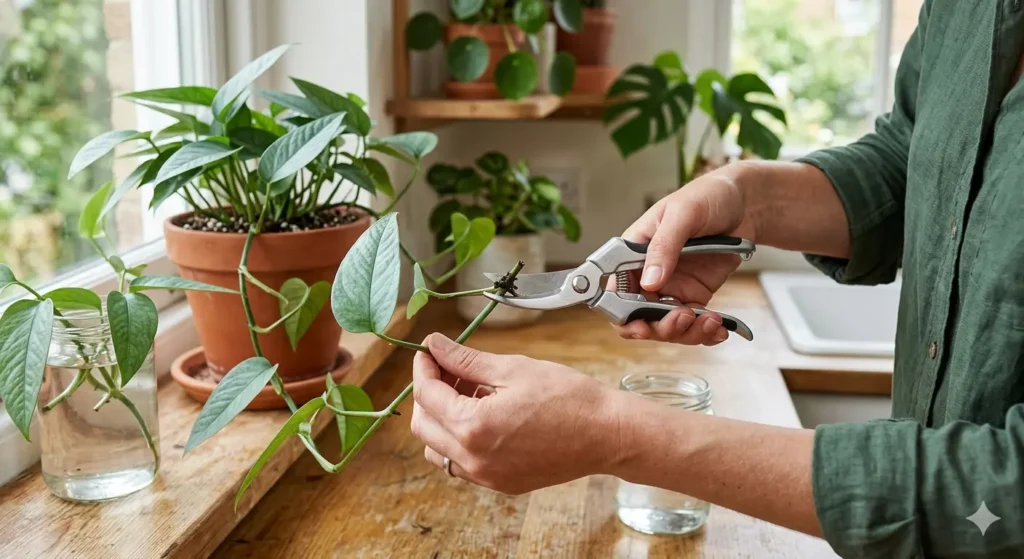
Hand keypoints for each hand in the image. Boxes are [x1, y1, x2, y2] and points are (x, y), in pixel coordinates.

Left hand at [410, 334, 621, 494]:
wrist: (606, 434)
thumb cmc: (567, 397)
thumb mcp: (513, 368)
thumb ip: (466, 359)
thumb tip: (434, 346)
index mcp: (473, 427)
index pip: (426, 395)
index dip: (423, 368)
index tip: (429, 351)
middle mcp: (473, 460)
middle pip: (424, 426)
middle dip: (428, 393)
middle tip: (447, 368)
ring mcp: (486, 477)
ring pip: (437, 450)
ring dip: (441, 419)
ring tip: (467, 392)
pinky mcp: (500, 484)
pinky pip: (461, 464)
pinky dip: (459, 439)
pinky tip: (482, 415)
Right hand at [616, 164, 757, 345]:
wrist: (746, 203)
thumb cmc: (708, 196)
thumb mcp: (683, 214)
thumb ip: (664, 246)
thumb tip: (649, 281)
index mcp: (635, 251)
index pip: (615, 289)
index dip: (622, 312)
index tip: (639, 324)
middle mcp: (649, 273)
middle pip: (638, 315)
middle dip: (659, 326)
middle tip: (682, 319)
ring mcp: (672, 286)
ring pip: (666, 325)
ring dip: (686, 332)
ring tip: (709, 321)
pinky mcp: (694, 294)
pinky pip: (692, 323)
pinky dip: (705, 332)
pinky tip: (718, 328)